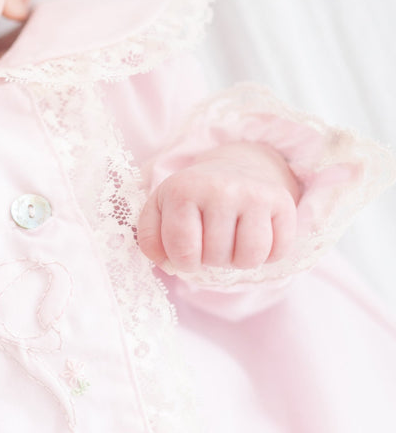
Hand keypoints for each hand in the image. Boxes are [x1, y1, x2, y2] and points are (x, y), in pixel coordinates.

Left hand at [137, 142, 299, 272]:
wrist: (235, 167)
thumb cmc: (193, 197)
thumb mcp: (160, 209)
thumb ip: (150, 239)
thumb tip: (167, 266)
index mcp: (182, 189)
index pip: (183, 249)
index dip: (184, 263)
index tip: (186, 256)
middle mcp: (220, 188)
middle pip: (216, 256)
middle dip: (211, 260)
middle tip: (211, 243)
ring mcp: (254, 193)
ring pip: (250, 257)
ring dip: (239, 261)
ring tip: (231, 244)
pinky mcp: (282, 201)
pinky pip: (277, 252)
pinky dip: (266, 256)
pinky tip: (254, 239)